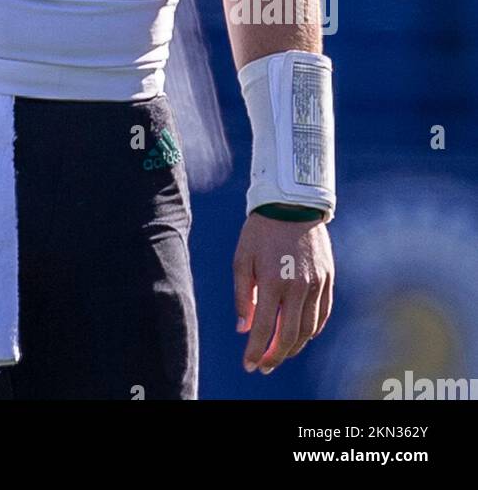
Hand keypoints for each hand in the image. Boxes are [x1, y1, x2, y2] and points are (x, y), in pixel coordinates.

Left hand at [233, 210, 333, 374]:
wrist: (292, 204)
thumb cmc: (261, 231)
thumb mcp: (242, 258)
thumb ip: (242, 296)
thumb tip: (244, 329)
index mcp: (273, 281)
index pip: (264, 327)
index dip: (256, 350)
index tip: (248, 365)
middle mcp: (298, 286)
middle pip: (289, 335)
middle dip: (275, 355)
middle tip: (264, 366)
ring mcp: (316, 284)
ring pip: (309, 329)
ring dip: (294, 346)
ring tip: (280, 353)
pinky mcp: (328, 279)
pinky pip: (323, 314)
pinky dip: (313, 330)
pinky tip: (301, 335)